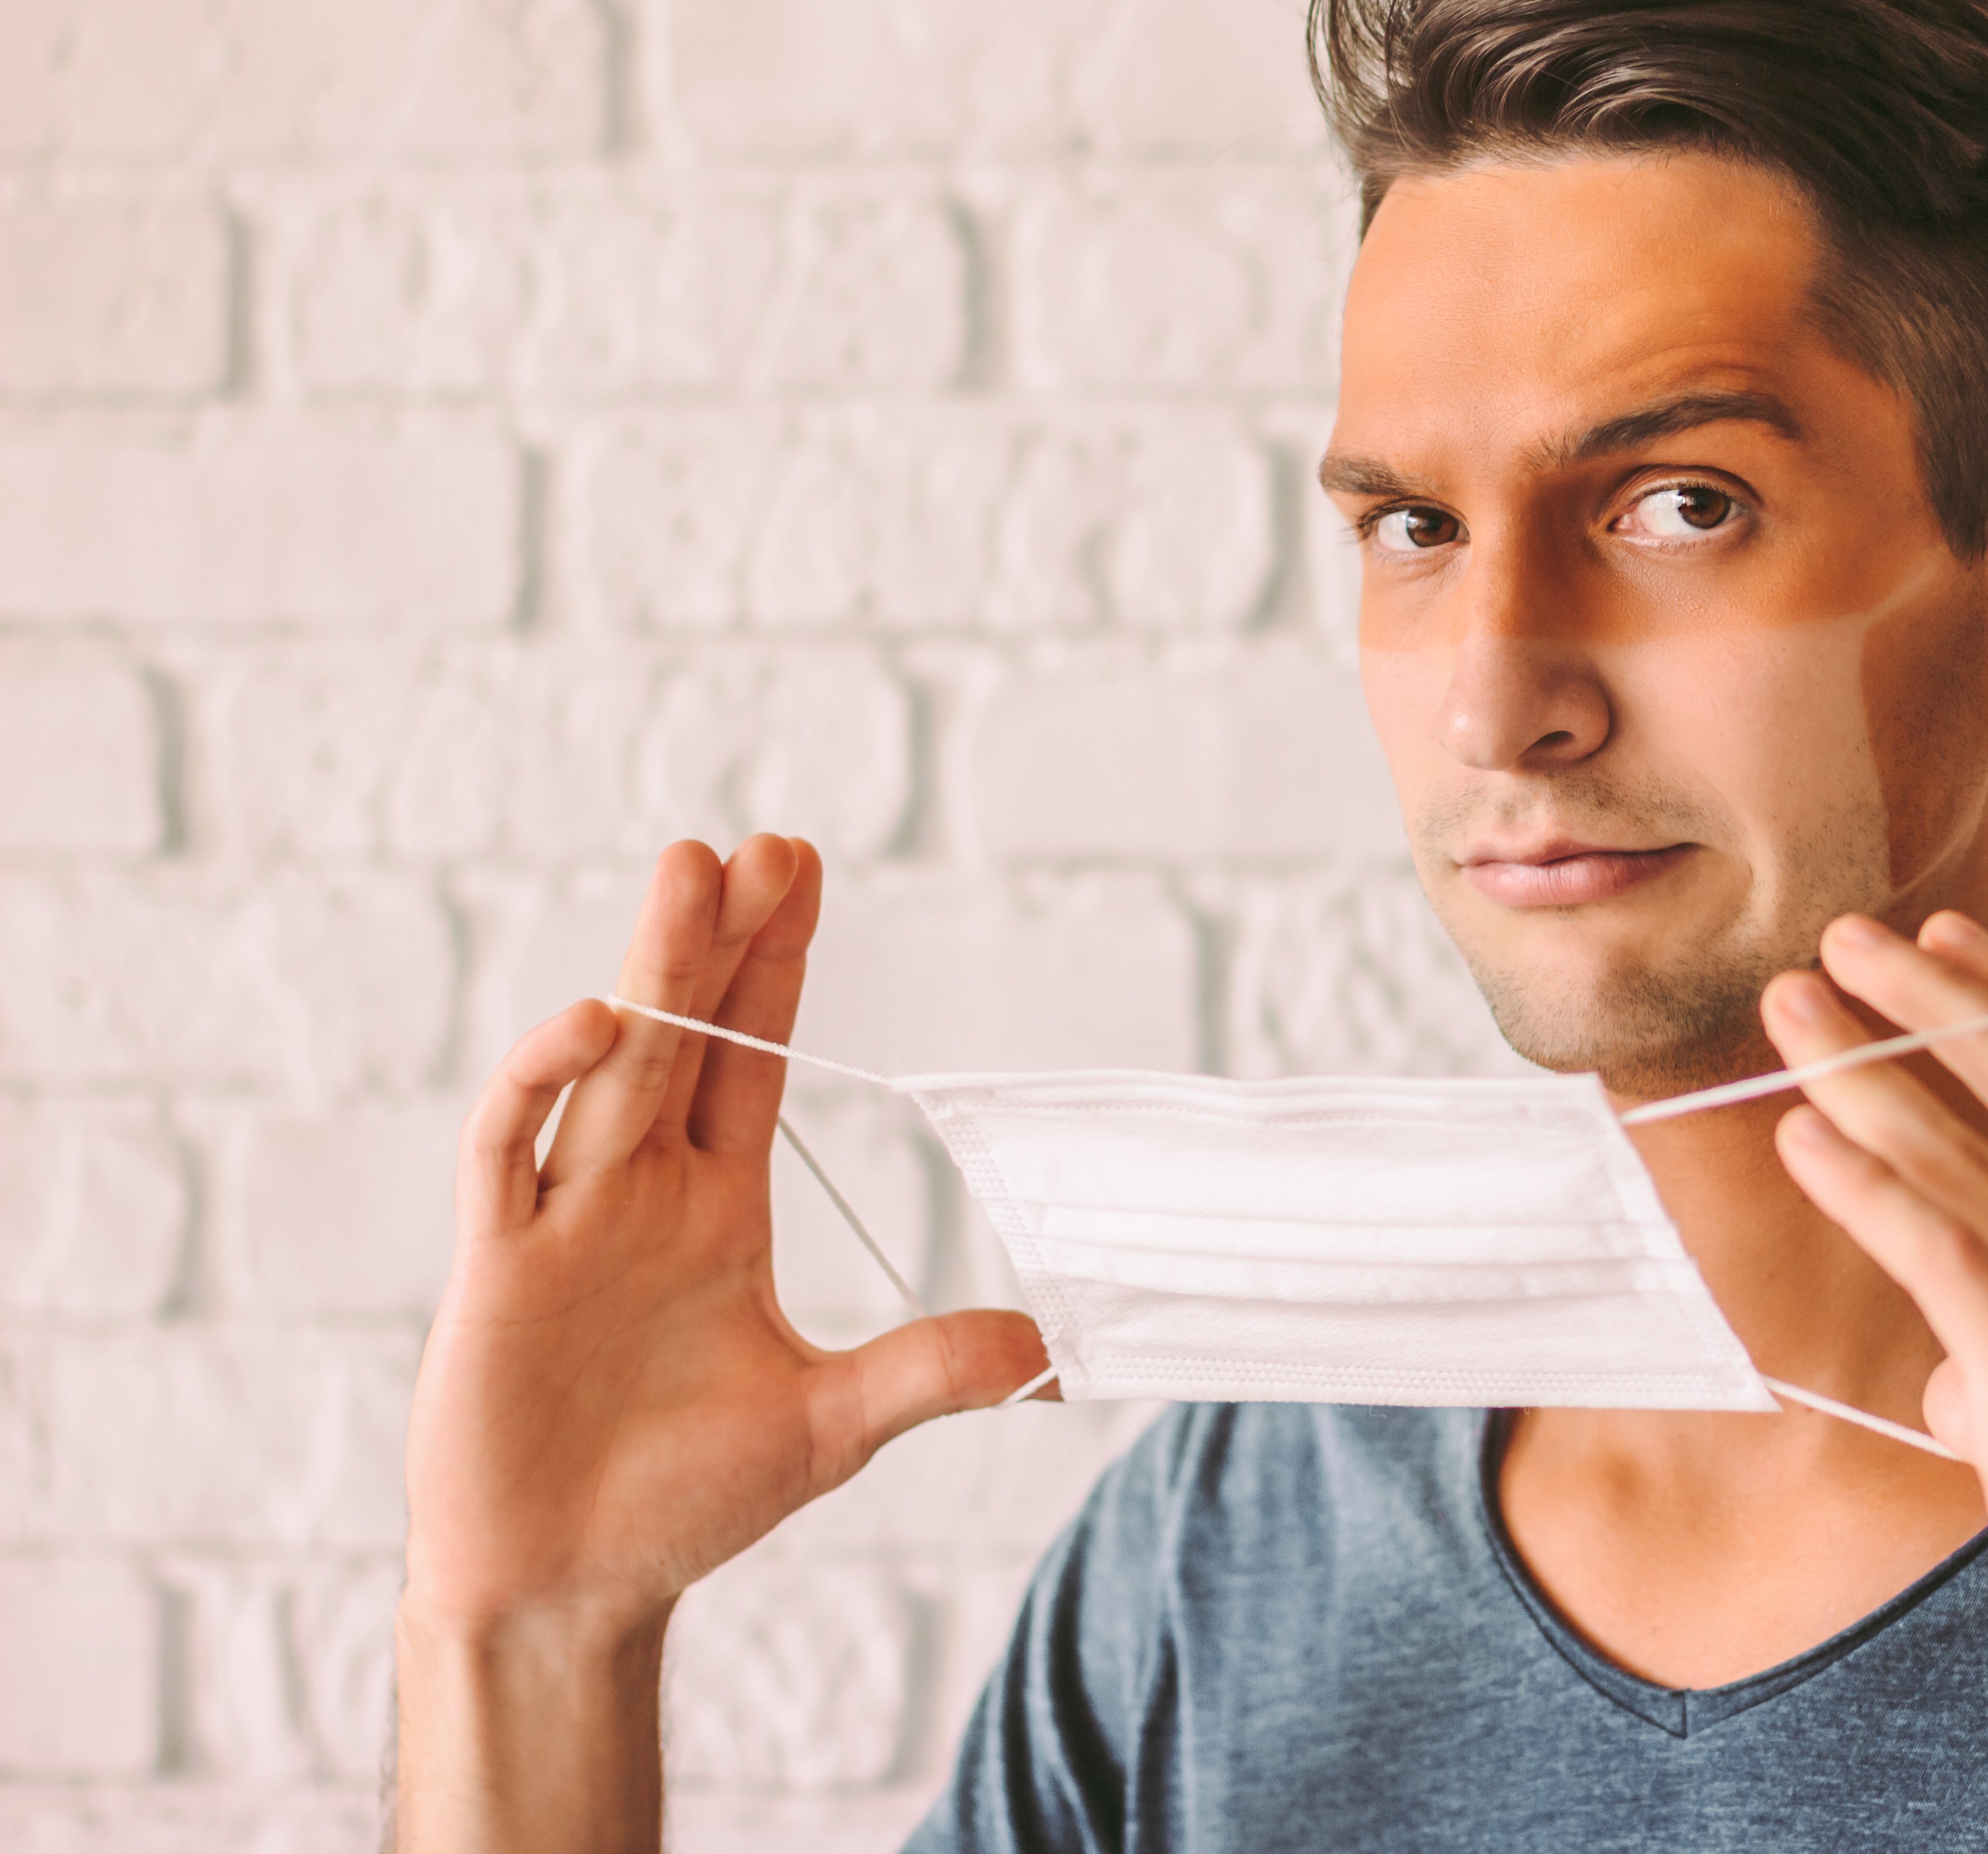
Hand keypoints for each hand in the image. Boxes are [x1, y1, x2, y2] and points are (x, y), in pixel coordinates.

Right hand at [404, 836, 1046, 1629]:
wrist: (567, 1587)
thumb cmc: (682, 1499)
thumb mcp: (828, 1426)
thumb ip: (926, 1372)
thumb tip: (1047, 1348)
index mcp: (715, 1207)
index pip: (755, 1057)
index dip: (777, 965)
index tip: (803, 871)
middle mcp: (639, 1191)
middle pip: (688, 1035)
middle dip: (721, 937)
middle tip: (763, 844)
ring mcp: (563, 1219)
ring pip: (611, 1066)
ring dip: (649, 971)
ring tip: (691, 874)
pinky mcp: (496, 1267)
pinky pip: (510, 1150)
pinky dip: (544, 1082)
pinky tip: (596, 1028)